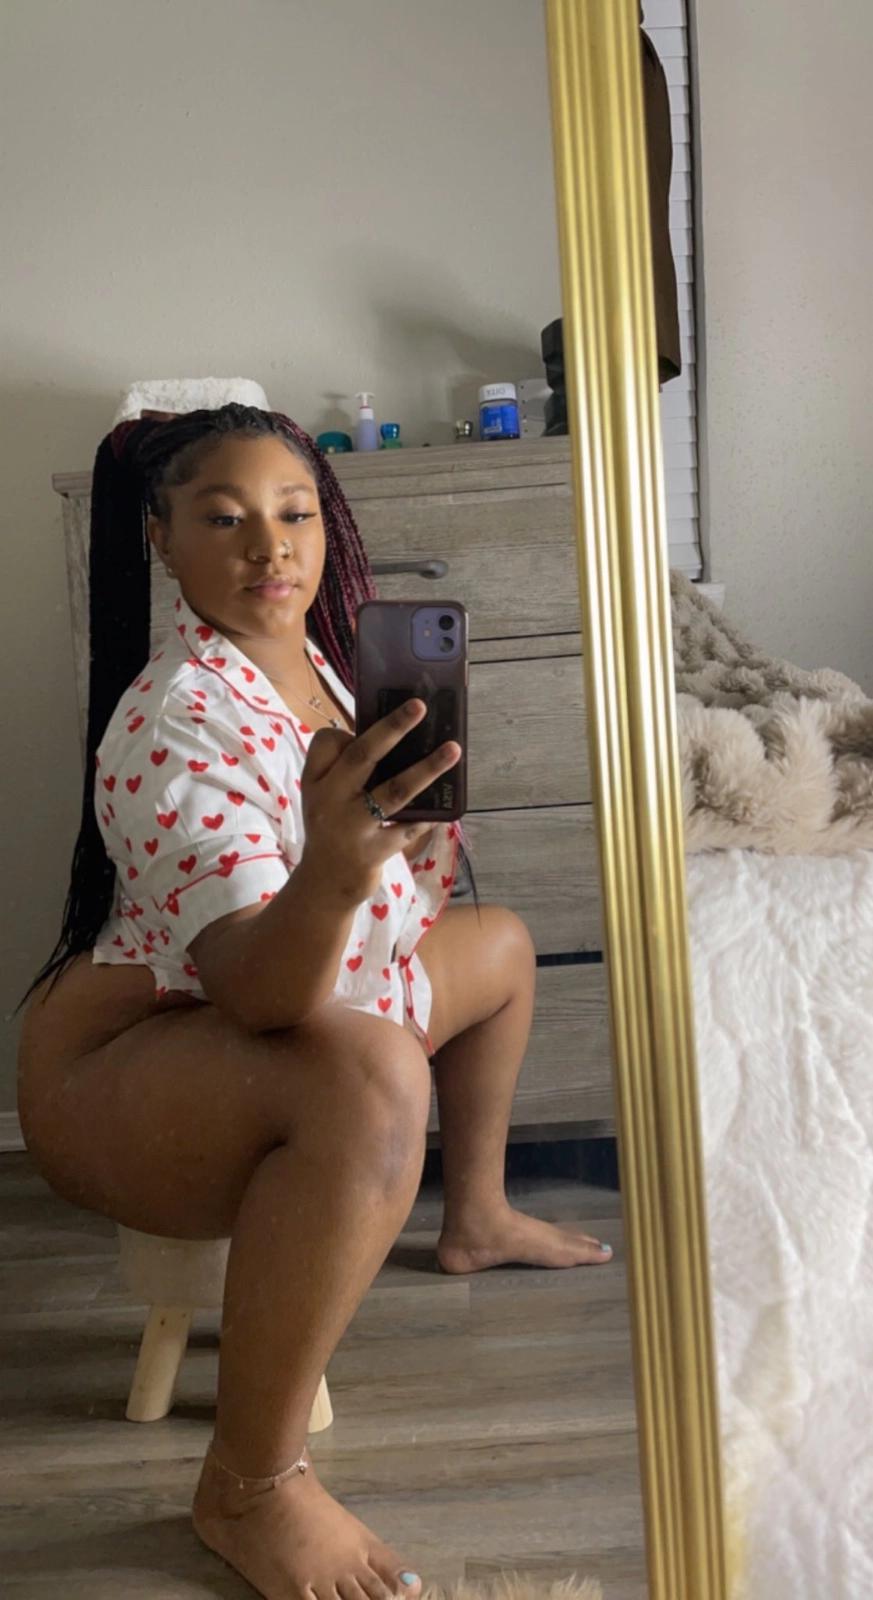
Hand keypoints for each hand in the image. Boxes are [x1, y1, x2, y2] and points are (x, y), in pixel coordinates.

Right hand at [298, 699, 460, 906]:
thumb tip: (398, 739)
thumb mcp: (325, 796)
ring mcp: (352, 827)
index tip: (364, 728)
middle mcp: (330, 799)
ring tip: (453, 749)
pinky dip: (429, 815)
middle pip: (363, 755)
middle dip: (393, 728)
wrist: (324, 883)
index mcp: (316, 781)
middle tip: (420, 706)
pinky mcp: (372, 852)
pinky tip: (446, 806)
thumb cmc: (333, 828)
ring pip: (393, 791)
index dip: (347, 731)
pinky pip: (408, 828)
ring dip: (426, 768)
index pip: (327, 742)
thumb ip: (347, 769)